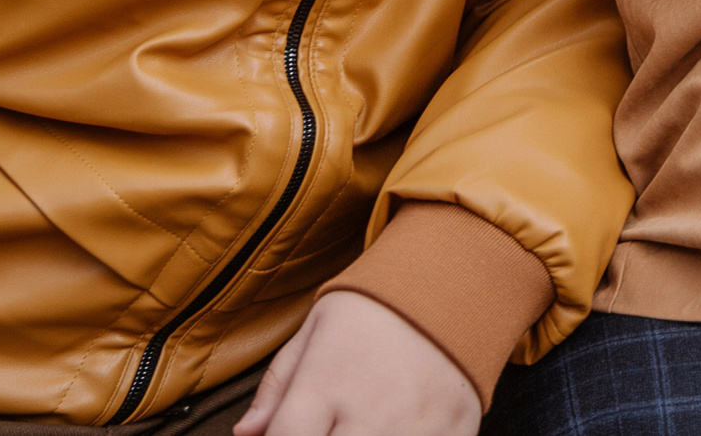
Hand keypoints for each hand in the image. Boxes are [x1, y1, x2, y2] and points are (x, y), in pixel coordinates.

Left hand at [234, 292, 479, 435]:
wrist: (454, 281)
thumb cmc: (378, 307)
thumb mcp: (316, 329)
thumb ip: (277, 387)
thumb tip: (245, 432)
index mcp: (327, 383)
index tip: (292, 432)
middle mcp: (369, 411)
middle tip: (331, 425)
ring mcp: (415, 428)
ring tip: (360, 423)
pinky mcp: (455, 433)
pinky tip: (398, 426)